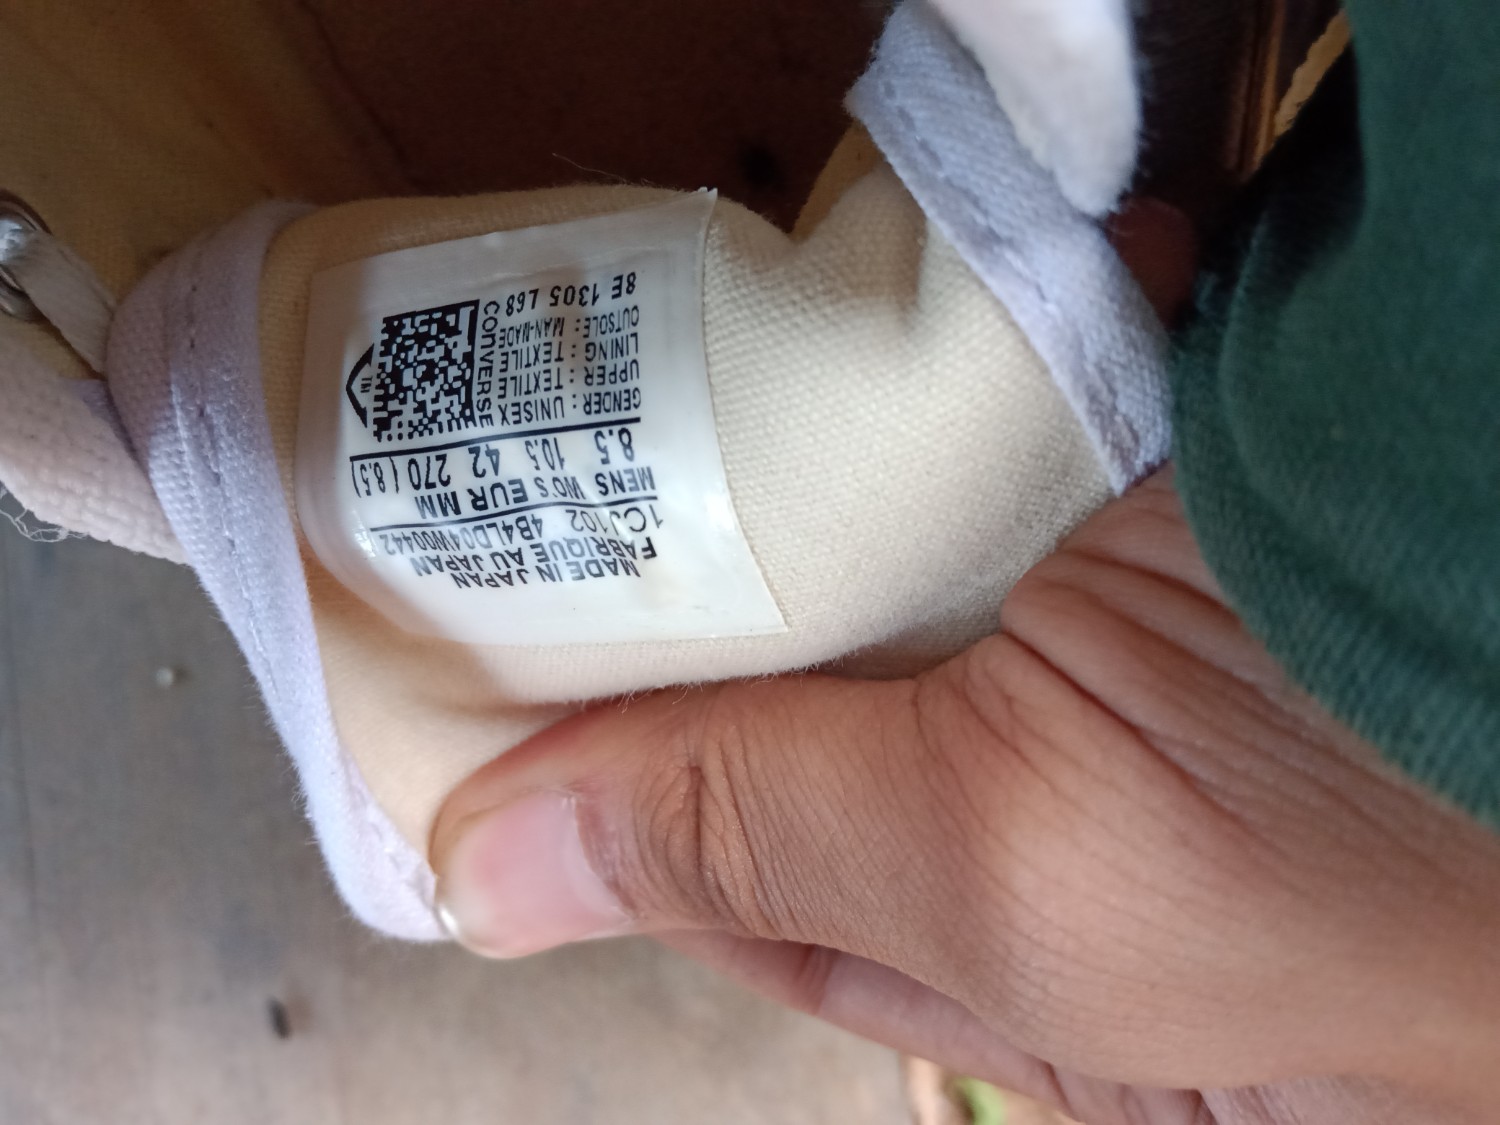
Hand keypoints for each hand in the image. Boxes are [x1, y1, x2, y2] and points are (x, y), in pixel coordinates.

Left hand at [430, 471, 1499, 1122]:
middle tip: (573, 552)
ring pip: (909, 585)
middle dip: (721, 646)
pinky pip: (998, 460)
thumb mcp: (1030, 865)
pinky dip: (928, 398)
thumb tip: (489, 880)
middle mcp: (1104, 826)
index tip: (508, 741)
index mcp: (1067, 982)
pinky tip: (863, 354)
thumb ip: (764, 843)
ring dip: (814, 510)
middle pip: (842, 735)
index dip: (642, 823)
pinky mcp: (1171, 506)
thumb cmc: (1368, 833)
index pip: (790, 910)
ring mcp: (1140, 656)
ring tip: (681, 441)